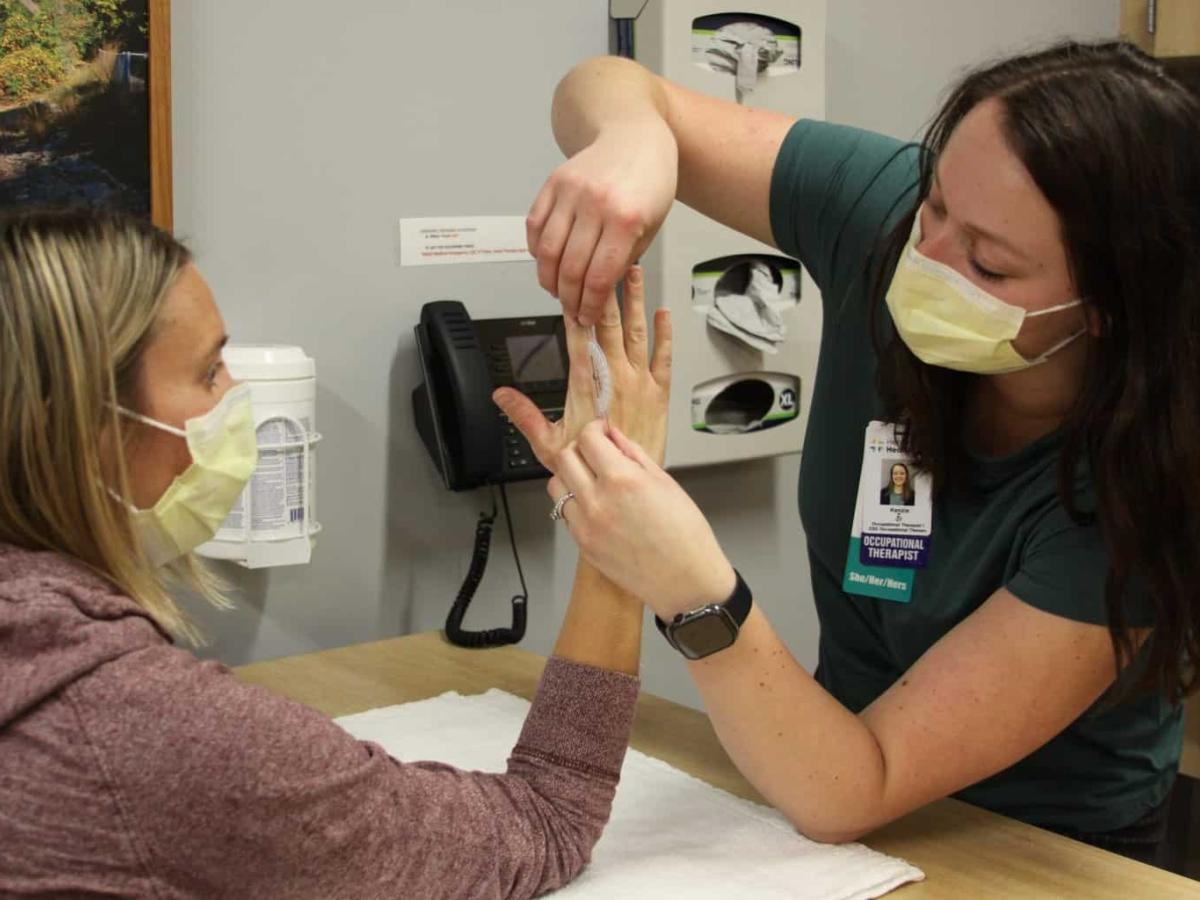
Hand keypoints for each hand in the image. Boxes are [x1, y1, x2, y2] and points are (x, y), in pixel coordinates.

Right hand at [494, 266, 671, 465]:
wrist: (625, 485)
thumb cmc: (590, 465)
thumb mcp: (548, 443)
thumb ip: (524, 415)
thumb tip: (501, 397)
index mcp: (587, 387)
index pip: (579, 339)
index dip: (576, 311)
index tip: (572, 287)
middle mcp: (615, 379)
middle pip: (608, 326)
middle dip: (606, 293)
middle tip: (605, 264)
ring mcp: (639, 384)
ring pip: (637, 333)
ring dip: (634, 302)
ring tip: (633, 273)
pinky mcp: (659, 393)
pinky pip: (664, 356)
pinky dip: (665, 333)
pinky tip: (664, 313)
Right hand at [526, 120, 677, 325]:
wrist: (634, 134)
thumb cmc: (650, 178)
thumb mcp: (652, 225)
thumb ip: (625, 259)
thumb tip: (600, 291)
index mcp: (626, 219)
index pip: (600, 277)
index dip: (591, 304)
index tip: (587, 317)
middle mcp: (595, 204)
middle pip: (571, 268)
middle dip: (569, 298)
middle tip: (571, 310)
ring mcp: (571, 191)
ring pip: (548, 251)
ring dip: (548, 279)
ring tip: (556, 291)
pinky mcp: (553, 183)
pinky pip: (535, 225)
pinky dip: (536, 250)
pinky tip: (546, 262)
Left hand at [547, 420, 735, 620]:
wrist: (686, 581)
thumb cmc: (685, 535)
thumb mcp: (665, 482)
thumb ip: (633, 454)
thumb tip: (613, 436)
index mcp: (622, 480)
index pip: (588, 439)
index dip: (595, 429)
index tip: (602, 431)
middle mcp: (597, 501)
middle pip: (565, 458)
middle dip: (580, 448)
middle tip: (596, 452)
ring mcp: (586, 525)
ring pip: (556, 485)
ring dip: (570, 475)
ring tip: (592, 479)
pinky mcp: (582, 545)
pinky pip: (565, 512)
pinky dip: (574, 502)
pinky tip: (596, 505)